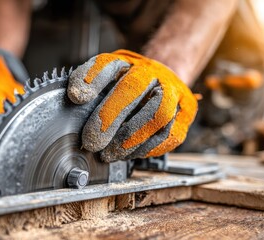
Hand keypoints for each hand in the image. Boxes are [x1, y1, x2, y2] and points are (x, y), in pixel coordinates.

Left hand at [68, 50, 197, 161]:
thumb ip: (93, 87)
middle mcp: (154, 72)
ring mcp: (175, 91)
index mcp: (129, 61)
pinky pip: (169, 136)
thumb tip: (76, 100)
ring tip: (110, 154)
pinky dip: (146, 149)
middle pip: (134, 89)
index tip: (76, 97)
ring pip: (158, 115)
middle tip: (92, 141)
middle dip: (110, 116)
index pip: (108, 64)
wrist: (167, 81)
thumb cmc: (131, 84)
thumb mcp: (110, 78)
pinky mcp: (187, 113)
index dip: (92, 78)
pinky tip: (129, 154)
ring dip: (131, 139)